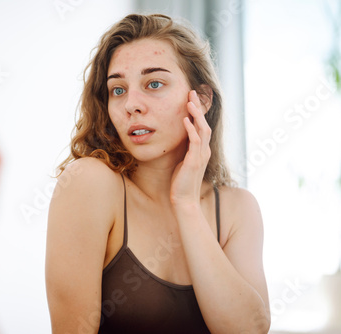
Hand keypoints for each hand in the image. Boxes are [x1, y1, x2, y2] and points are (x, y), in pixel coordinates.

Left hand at [170, 90, 211, 205]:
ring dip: (196, 114)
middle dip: (198, 108)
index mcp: (201, 150)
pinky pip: (195, 141)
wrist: (184, 201)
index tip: (191, 99)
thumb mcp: (182, 162)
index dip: (197, 112)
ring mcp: (201, 156)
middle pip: (204, 123)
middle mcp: (204, 151)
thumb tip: (178, 139)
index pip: (202, 126)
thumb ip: (183, 150)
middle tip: (192, 93)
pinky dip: (191, 129)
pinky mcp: (194, 161)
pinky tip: (185, 119)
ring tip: (189, 101)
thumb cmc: (181, 183)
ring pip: (202, 129)